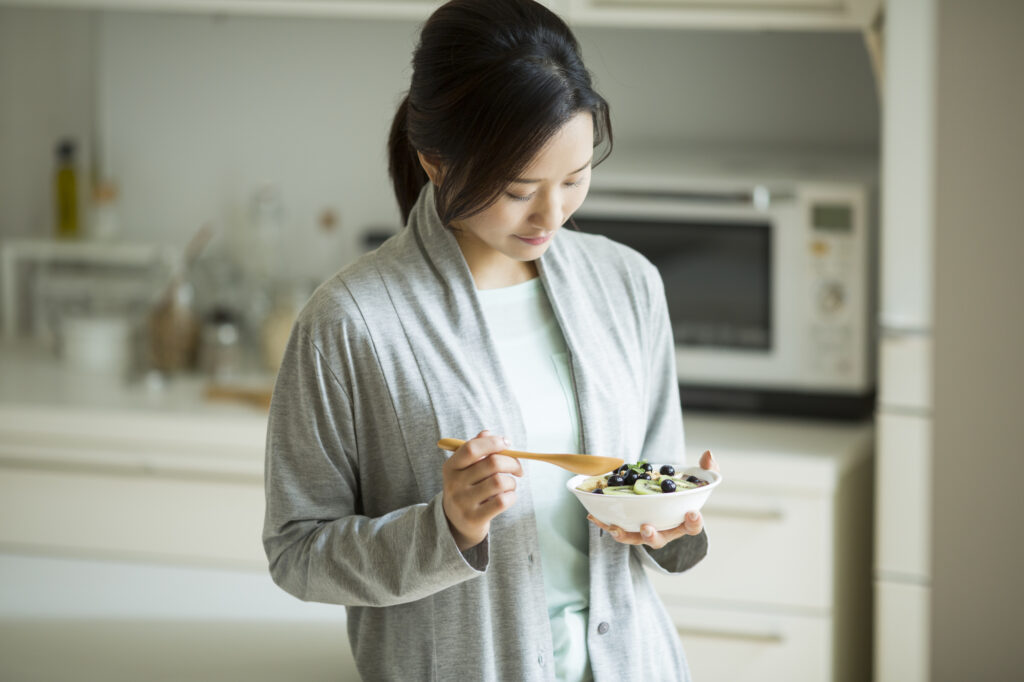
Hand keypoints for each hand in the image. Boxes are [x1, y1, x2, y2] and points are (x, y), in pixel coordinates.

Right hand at [441, 430, 522, 550]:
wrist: (456, 523)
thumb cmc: (467, 489)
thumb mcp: (465, 469)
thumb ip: (475, 449)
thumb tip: (487, 432)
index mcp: (451, 467)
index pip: (472, 448)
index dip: (493, 442)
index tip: (507, 443)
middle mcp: (454, 484)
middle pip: (492, 463)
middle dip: (512, 462)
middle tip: (518, 469)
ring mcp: (463, 502)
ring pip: (499, 482)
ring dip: (511, 482)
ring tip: (510, 485)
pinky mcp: (474, 518)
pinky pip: (502, 501)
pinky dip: (511, 496)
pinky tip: (509, 497)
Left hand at [588, 449, 719, 548]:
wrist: (665, 499)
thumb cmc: (683, 492)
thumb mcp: (698, 479)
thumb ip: (707, 468)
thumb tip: (709, 454)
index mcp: (683, 521)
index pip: (692, 527)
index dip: (693, 522)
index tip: (692, 513)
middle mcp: (664, 530)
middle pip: (660, 539)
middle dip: (652, 535)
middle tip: (646, 527)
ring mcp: (645, 530)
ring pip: (635, 538)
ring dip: (625, 534)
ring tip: (615, 528)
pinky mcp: (629, 527)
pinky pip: (617, 528)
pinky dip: (605, 523)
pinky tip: (593, 516)